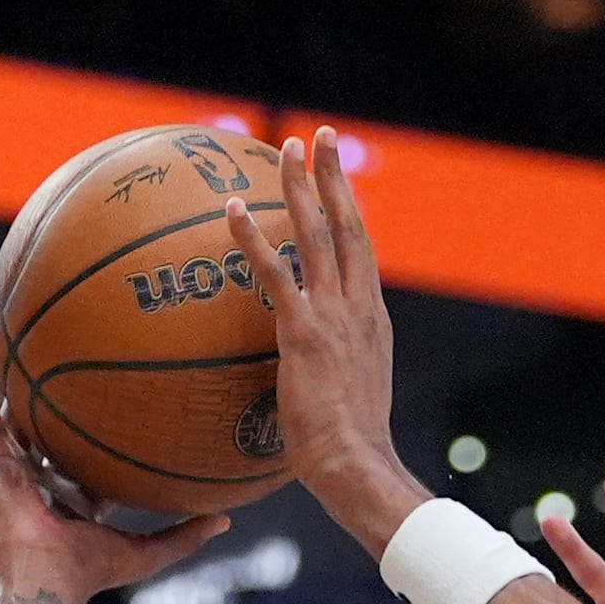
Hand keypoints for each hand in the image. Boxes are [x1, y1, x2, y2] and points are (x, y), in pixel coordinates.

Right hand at [0, 326, 226, 603]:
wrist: (44, 578)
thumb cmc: (89, 572)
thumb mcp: (149, 551)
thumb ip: (185, 534)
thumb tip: (226, 518)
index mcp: (69, 495)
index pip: (81, 451)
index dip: (92, 422)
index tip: (111, 388)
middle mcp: (36, 474)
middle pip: (42, 418)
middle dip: (47, 384)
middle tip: (62, 343)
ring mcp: (8, 462)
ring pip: (6, 401)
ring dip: (8, 363)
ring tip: (15, 318)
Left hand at [227, 131, 423, 552]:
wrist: (357, 465)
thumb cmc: (348, 451)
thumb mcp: (348, 399)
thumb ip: (330, 372)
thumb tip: (304, 376)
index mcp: (372, 320)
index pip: (362, 252)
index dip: (351, 211)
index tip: (339, 179)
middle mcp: (359, 308)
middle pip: (348, 226)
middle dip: (334, 177)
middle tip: (319, 137)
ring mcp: (334, 316)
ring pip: (318, 235)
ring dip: (301, 188)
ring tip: (285, 148)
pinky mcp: (305, 333)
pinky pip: (275, 275)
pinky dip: (253, 240)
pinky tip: (232, 211)